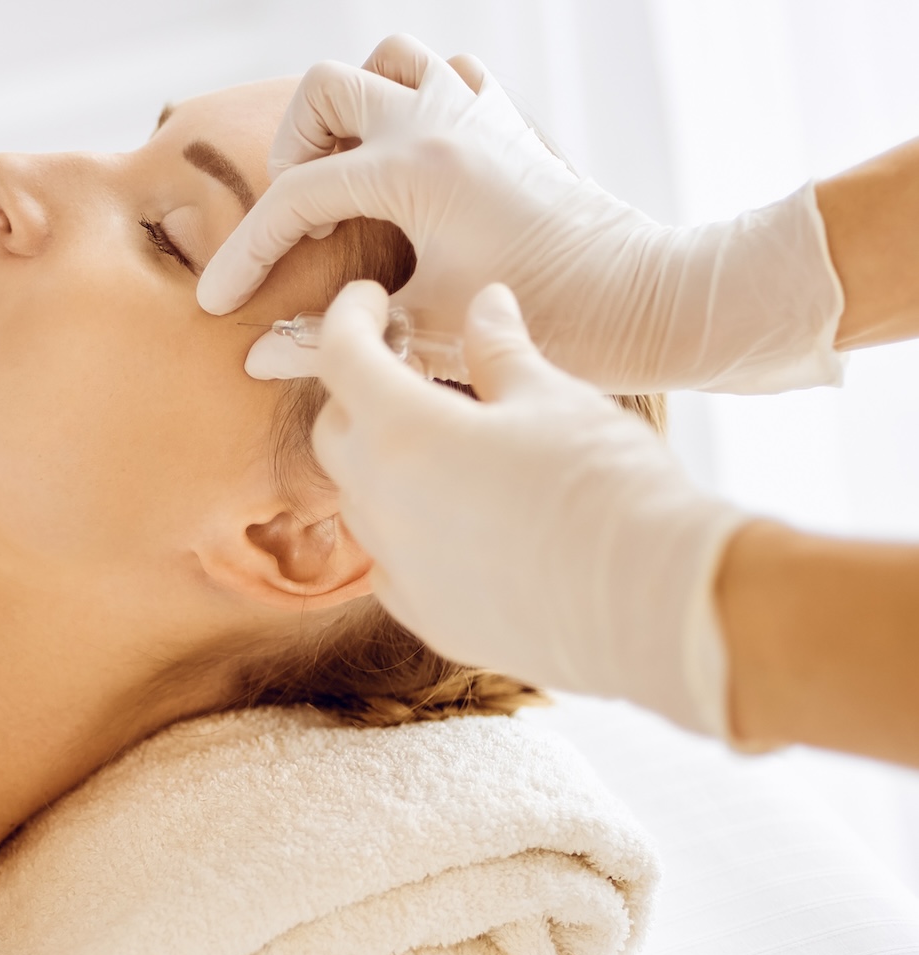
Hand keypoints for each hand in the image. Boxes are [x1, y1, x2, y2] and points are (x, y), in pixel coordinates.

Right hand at [209, 34, 844, 394]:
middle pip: (326, 89)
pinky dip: (415, 101)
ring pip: (389, 60)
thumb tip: (255, 358)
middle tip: (303, 215)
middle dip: (292, 149)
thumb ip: (333, 342)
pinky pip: (448, 76)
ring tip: (349, 175)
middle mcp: (442, 122)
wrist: (651, 303)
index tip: (218, 302)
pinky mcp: (509, 128)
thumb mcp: (426, 338)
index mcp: (415, 168)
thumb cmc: (550, 320)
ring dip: (353, 109)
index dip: (245, 252)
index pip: (296, 197)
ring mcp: (479, 115)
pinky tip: (411, 162)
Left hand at [312, 280, 749, 735]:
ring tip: (443, 445)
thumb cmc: (607, 485)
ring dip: (383, 465)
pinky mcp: (427, 618)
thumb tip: (485, 307)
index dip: (349, 316)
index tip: (369, 299)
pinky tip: (456, 520)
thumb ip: (501, 352)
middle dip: (358, 393)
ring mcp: (399, 569)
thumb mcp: (553, 398)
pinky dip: (407, 531)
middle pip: (334, 432)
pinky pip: (391, 563)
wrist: (657, 603)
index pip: (342, 358)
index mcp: (403, 433)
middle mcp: (381, 505)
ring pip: (360, 502)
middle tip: (405, 370)